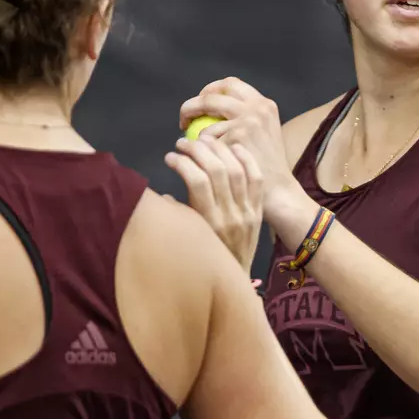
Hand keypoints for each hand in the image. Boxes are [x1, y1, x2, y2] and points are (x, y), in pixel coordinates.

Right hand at [165, 136, 263, 268]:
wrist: (235, 278)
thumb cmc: (204, 257)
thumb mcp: (188, 238)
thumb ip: (176, 215)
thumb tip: (160, 196)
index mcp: (208, 222)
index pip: (197, 182)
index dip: (182, 163)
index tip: (170, 156)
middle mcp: (230, 214)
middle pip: (217, 170)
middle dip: (198, 150)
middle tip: (183, 142)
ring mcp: (247, 211)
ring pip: (237, 170)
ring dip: (219, 149)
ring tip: (204, 140)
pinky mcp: (258, 209)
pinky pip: (256, 178)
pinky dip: (246, 158)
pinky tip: (233, 146)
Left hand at [178, 78, 299, 224]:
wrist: (279, 190)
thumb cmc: (267, 167)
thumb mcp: (264, 134)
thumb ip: (245, 118)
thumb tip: (214, 110)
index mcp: (264, 104)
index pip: (230, 84)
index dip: (210, 90)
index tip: (201, 103)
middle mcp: (257, 108)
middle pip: (211, 96)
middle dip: (191, 106)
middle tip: (184, 120)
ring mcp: (247, 122)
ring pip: (205, 122)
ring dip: (192, 134)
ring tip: (188, 148)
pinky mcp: (236, 138)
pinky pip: (206, 141)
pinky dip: (199, 151)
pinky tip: (201, 163)